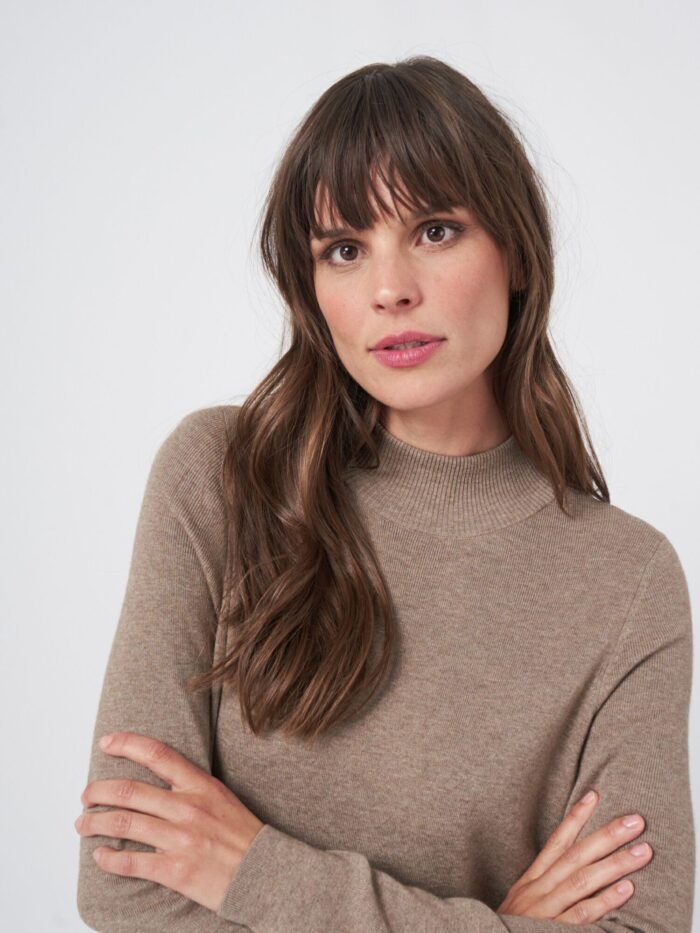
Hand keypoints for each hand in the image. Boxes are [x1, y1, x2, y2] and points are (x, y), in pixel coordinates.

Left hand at [74, 731, 264, 912]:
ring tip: (83, 823)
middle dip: (98, 791)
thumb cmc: (242, 835)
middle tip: (86, 794)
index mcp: (200, 785)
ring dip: (94, 823)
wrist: (263, 872)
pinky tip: (100, 856)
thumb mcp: (220, 797)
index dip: (127, 744)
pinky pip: (130, 861)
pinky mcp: (174, 870)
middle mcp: (187, 807)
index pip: (157, 754)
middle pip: (129, 790)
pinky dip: (108, 859)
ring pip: (122, 824)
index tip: (106, 742)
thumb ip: (190, 787)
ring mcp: (179, 839)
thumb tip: (157, 783)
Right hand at [496, 790, 652, 924]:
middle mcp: (538, 889)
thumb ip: (543, 888)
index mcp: (531, 880)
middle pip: (576, 855)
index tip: (594, 796)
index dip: (576, 818)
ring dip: (615, 864)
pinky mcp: (553, 930)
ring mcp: (545, 909)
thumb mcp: (521, 903)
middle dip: (607, 836)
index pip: (556, 842)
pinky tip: (627, 890)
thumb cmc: (509, 929)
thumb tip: (569, 871)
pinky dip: (605, 901)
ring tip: (642, 851)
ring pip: (582, 880)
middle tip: (635, 821)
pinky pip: (582, 914)